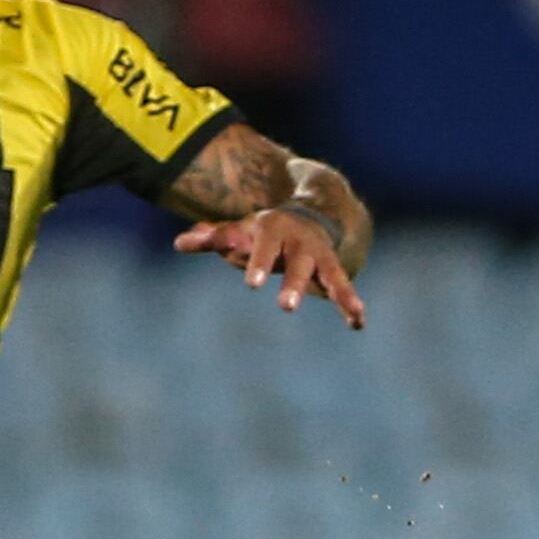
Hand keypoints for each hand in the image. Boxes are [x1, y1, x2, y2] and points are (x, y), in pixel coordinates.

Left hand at [174, 206, 366, 326]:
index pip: (263, 246)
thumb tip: (179, 243)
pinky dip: (351, 303)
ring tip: (352, 313)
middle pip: (296, 263)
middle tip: (287, 307)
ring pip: (328, 274)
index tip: (251, 283)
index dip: (257, 262)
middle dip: (294, 283)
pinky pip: (343, 287)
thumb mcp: (238, 230)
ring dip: (339, 294)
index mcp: (273, 228)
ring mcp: (319, 256)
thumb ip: (212, 238)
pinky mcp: (332, 270)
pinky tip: (359, 323)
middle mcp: (299, 242)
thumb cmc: (263, 232)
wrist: (307, 215)